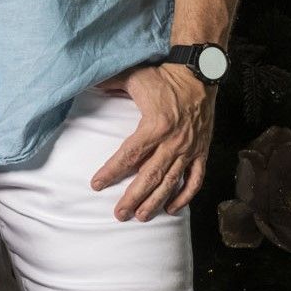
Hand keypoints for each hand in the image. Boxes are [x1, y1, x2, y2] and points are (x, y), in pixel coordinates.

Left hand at [89, 63, 215, 221]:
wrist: (199, 73)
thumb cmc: (164, 76)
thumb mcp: (135, 76)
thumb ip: (110, 82)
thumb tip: (88, 82)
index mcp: (155, 125)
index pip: (129, 155)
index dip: (111, 171)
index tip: (96, 184)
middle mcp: (173, 142)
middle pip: (149, 176)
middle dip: (133, 197)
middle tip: (119, 214)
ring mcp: (189, 149)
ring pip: (171, 182)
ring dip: (155, 202)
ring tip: (141, 217)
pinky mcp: (202, 151)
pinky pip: (195, 180)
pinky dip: (184, 196)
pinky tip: (171, 208)